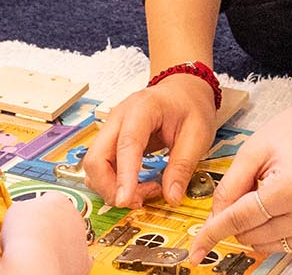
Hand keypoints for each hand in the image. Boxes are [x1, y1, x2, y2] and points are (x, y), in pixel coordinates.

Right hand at [0, 191, 89, 274]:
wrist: (35, 264)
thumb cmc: (24, 236)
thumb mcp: (15, 210)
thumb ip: (25, 207)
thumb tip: (24, 211)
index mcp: (59, 200)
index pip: (49, 199)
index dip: (36, 209)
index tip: (28, 218)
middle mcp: (75, 217)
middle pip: (62, 217)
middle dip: (50, 225)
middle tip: (33, 235)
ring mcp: (81, 239)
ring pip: (70, 238)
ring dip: (59, 242)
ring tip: (41, 251)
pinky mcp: (83, 261)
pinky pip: (76, 259)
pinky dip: (66, 260)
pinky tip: (53, 262)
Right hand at [82, 73, 218, 207]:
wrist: (182, 90)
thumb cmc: (190, 106)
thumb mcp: (198, 134)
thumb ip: (183, 165)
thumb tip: (171, 197)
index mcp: (142, 108)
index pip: (126, 144)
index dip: (124, 175)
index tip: (125, 200)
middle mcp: (118, 117)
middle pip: (96, 158)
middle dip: (111, 187)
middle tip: (140, 201)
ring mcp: (111, 129)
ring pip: (94, 166)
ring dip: (112, 188)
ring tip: (144, 192)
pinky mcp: (111, 141)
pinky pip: (101, 167)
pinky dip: (113, 183)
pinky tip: (136, 185)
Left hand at [185, 98, 291, 257]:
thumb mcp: (254, 150)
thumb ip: (229, 186)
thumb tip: (214, 218)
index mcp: (290, 190)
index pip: (239, 219)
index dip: (212, 233)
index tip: (195, 249)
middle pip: (251, 235)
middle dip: (237, 219)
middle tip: (249, 187)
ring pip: (267, 244)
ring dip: (256, 226)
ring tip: (270, 191)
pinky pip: (288, 243)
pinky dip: (276, 228)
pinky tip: (284, 203)